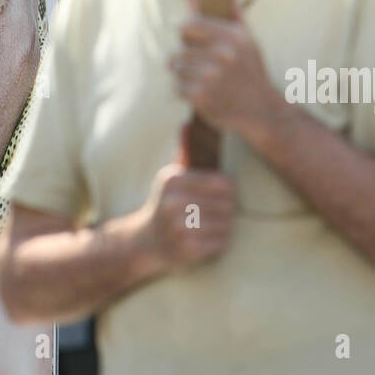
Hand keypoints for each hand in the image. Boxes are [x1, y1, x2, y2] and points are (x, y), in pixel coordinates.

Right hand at [137, 151, 234, 270]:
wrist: (146, 242)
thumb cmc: (166, 204)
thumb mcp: (170, 178)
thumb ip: (184, 153)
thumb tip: (188, 124)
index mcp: (172, 181)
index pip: (222, 183)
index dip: (228, 190)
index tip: (222, 195)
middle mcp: (173, 203)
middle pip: (227, 204)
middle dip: (228, 209)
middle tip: (221, 212)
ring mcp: (180, 228)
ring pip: (226, 224)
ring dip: (225, 226)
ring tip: (215, 225)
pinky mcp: (188, 249)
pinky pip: (221, 242)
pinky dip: (220, 242)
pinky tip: (209, 239)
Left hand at [169, 15, 278, 145]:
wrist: (262, 110)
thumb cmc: (251, 72)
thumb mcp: (249, 41)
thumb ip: (235, 15)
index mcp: (232, 37)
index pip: (189, 25)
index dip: (186, 34)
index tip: (189, 41)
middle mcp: (222, 54)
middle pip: (179, 50)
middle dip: (184, 59)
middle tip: (198, 67)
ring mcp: (210, 76)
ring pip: (176, 69)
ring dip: (183, 76)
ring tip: (200, 80)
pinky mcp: (201, 96)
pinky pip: (177, 88)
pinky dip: (185, 92)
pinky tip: (201, 94)